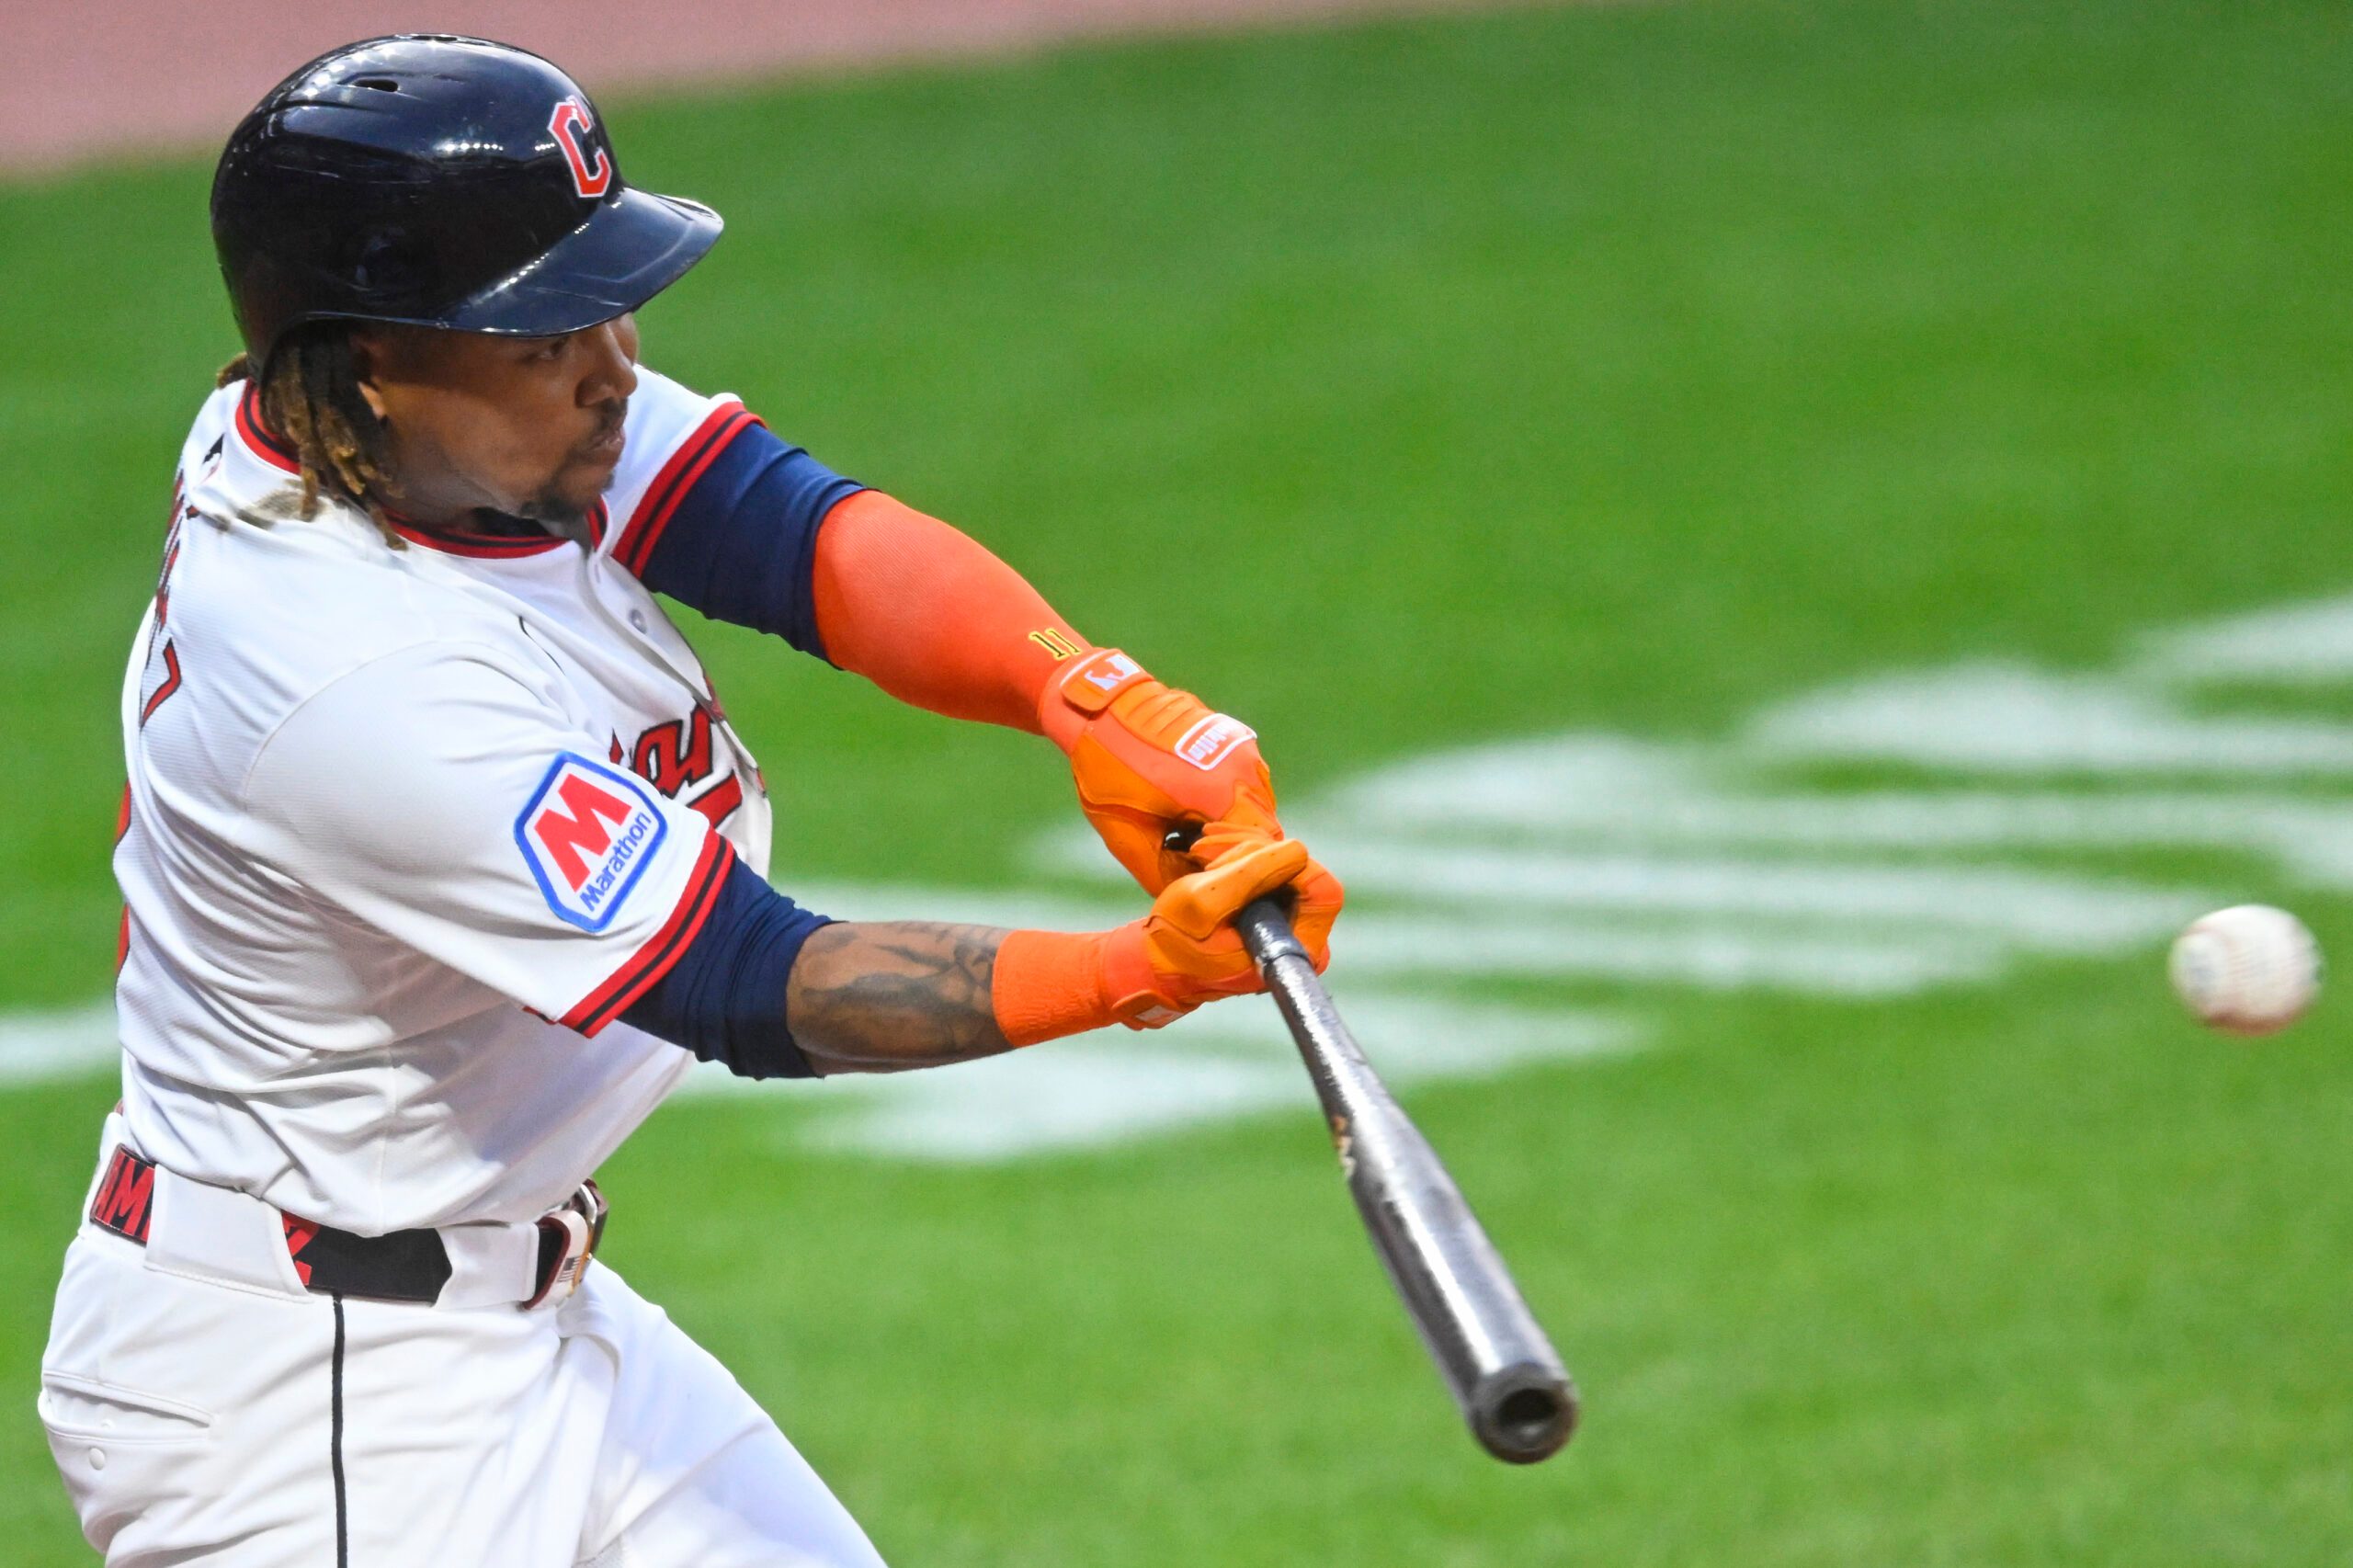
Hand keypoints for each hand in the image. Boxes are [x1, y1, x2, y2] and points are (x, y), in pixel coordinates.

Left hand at [1038, 649, 1280, 892]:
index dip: (1236, 875)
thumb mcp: (1128, 835)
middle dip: (1234, 855)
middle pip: (1261, 831)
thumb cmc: (1107, 767)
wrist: (1098, 705)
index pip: (1257, 851)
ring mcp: (1243, 748)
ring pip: (1255, 808)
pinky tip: (1189, 807)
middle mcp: (1243, 766)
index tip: (1208, 885)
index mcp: (1220, 789)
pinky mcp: (1236, 739)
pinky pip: (1244, 785)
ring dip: (1230, 828)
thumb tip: (1194, 903)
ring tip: (1187, 834)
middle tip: (1195, 866)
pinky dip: (1226, 803)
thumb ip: (1167, 875)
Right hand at [1099, 834, 1343, 1028]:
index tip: (1231, 863)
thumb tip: (1299, 851)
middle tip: (1205, 852)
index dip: (1279, 861)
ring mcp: (1290, 918)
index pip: (1320, 886)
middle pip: (1301, 866)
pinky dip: (1240, 853)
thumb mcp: (1203, 901)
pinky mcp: (1275, 904)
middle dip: (1252, 850)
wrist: (1159, 960)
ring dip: (1240, 848)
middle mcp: (1302, 934)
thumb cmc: (1176, 939)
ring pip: (1284, 859)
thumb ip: (1252, 875)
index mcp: (1294, 947)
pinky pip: (1270, 863)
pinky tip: (1206, 853)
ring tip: (1200, 853)